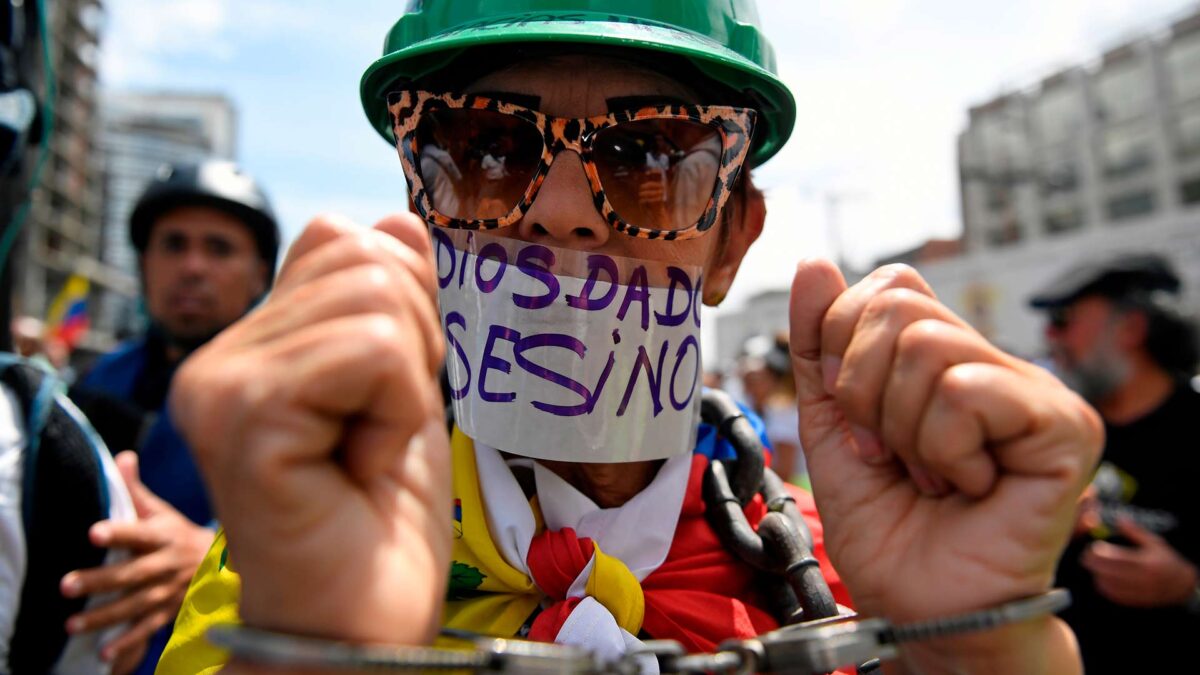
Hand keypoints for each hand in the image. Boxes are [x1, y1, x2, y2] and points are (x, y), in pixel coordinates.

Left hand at [60, 451, 213, 663]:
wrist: (222, 567)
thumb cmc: (180, 534)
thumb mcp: (163, 511)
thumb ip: (137, 490)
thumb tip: (121, 457)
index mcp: (165, 537)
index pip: (140, 534)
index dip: (119, 532)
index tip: (93, 532)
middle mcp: (168, 565)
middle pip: (132, 574)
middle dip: (100, 580)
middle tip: (66, 584)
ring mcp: (169, 592)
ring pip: (135, 605)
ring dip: (104, 616)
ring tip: (71, 624)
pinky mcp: (168, 613)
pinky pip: (146, 629)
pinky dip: (126, 641)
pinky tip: (103, 649)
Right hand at [170, 214, 450, 646]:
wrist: (360, 621)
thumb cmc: (380, 519)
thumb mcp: (404, 389)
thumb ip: (396, 302)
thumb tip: (397, 216)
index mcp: (250, 344)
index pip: (341, 239)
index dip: (404, 304)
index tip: (391, 394)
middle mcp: (218, 359)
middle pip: (364, 258)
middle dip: (414, 344)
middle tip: (384, 428)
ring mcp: (222, 385)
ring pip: (377, 299)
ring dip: (406, 384)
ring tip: (369, 449)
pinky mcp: (247, 418)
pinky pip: (375, 353)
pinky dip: (398, 411)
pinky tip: (362, 467)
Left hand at [788, 261, 1102, 671]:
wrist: (917, 602)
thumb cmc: (886, 523)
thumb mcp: (830, 422)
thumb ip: (819, 344)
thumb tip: (813, 263)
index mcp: (944, 356)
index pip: (889, 287)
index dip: (843, 345)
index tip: (852, 417)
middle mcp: (993, 362)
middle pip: (899, 307)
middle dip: (864, 393)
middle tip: (889, 453)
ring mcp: (1034, 390)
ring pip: (926, 348)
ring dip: (903, 430)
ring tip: (929, 474)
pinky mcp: (1064, 425)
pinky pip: (965, 392)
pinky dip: (942, 449)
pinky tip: (967, 485)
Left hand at [1081, 517, 1197, 606]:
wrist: (1182, 585)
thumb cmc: (1166, 560)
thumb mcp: (1155, 542)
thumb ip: (1136, 531)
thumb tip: (1119, 519)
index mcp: (1145, 563)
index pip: (1115, 558)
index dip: (1098, 553)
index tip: (1090, 548)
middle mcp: (1142, 579)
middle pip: (1107, 572)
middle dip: (1093, 564)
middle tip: (1086, 557)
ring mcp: (1138, 592)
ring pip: (1108, 585)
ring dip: (1097, 575)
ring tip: (1095, 567)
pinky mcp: (1136, 601)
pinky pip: (1114, 595)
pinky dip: (1104, 587)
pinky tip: (1102, 579)